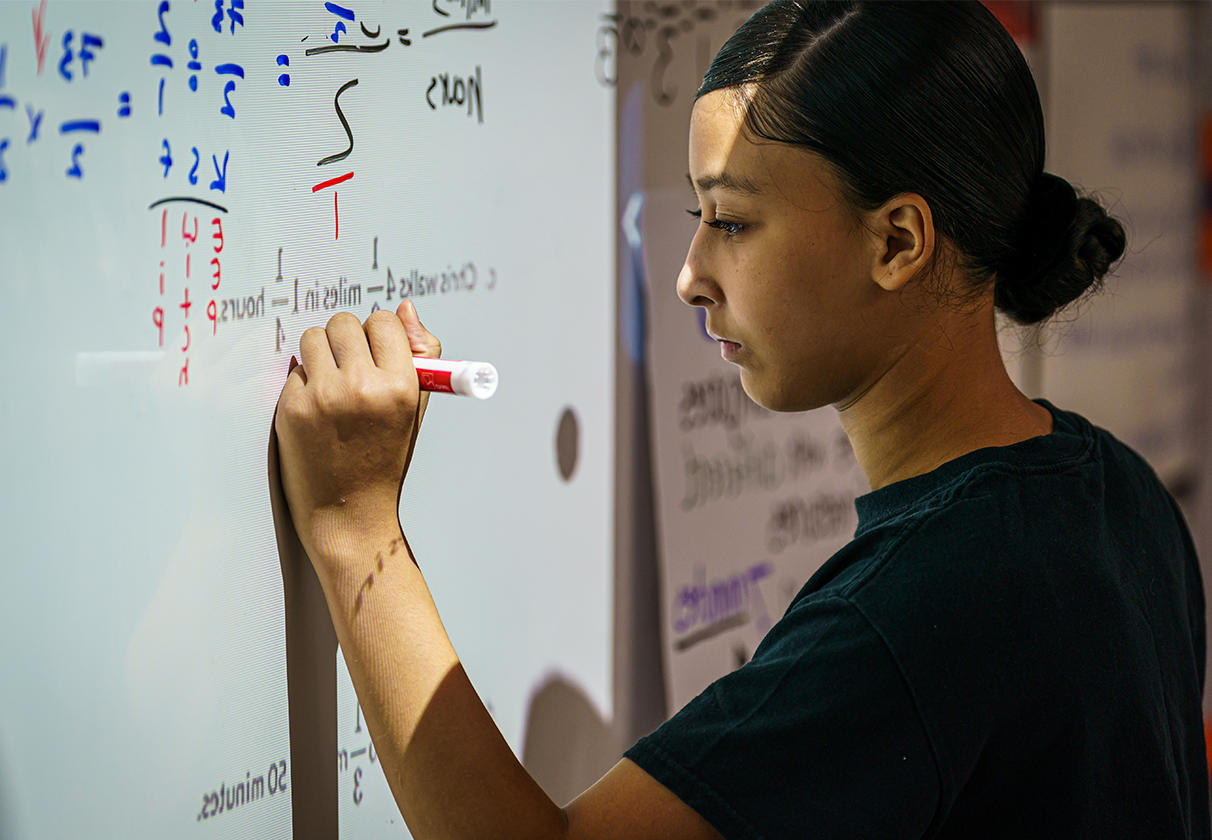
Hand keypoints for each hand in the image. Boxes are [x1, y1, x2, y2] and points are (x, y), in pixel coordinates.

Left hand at [274, 301, 440, 567]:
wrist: (348, 511)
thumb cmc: (385, 457)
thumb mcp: (415, 408)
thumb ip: (421, 353)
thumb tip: (403, 308)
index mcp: (401, 387)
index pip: (384, 321)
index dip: (380, 334)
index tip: (378, 352)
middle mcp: (362, 388)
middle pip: (345, 323)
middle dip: (348, 339)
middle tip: (353, 366)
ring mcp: (323, 397)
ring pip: (313, 337)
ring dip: (322, 352)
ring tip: (333, 382)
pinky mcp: (291, 407)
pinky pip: (295, 368)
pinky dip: (305, 381)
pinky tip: (317, 408)